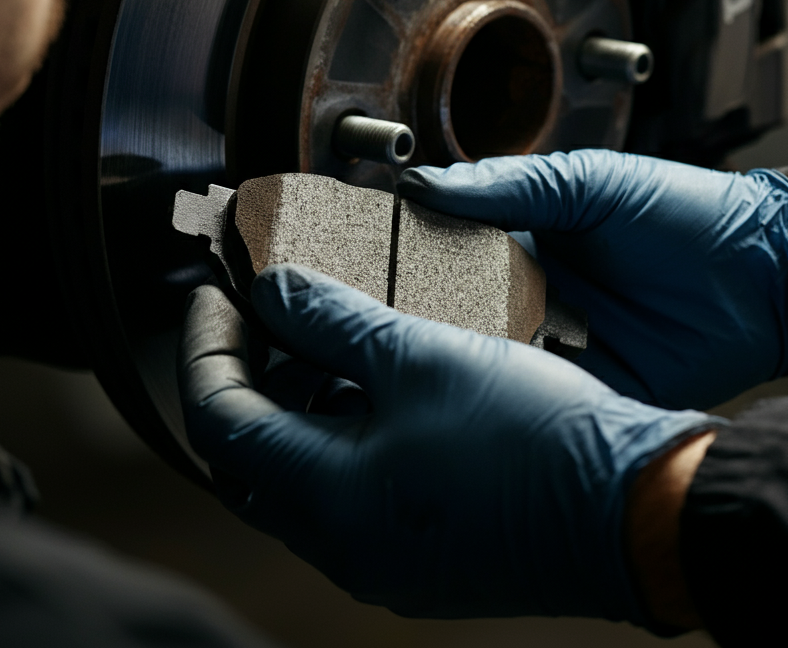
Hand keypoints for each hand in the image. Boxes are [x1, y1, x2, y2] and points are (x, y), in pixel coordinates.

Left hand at [179, 266, 714, 621]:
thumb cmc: (530, 435)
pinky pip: (345, 486)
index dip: (204, 345)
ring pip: (296, 469)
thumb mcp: (416, 355)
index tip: (212, 288)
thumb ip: (328, 319)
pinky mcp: (418, 550)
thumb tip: (269, 289)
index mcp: (325, 500)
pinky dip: (335, 427)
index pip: (218, 418)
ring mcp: (380, 555)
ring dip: (289, 399)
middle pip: (248, 451)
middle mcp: (341, 543)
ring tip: (311, 332)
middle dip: (240, 373)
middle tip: (253, 310)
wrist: (639, 513)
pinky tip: (366, 378)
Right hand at [399, 151, 787, 408]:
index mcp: (518, 236)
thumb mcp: (586, 182)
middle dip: (408, 310)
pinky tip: (465, 384)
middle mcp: (525, 290)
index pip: (440, 244)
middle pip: (448, 304)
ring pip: (478, 351)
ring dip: (446, 352)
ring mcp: (549, 340)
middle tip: (365, 313)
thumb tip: (422, 184)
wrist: (764, 277)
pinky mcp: (578, 385)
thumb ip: (506, 184)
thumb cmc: (684, 213)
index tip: (355, 255)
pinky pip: (525, 391)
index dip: (399, 251)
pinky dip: (497, 391)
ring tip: (398, 352)